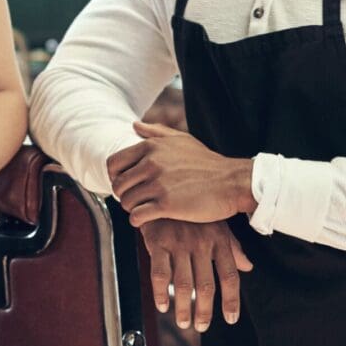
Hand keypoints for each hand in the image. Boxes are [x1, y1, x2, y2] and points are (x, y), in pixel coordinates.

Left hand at [108, 121, 256, 226]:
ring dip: (131, 208)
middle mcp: (151, 163)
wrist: (231, 182)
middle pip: (118, 185)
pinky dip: (138, 220)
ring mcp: (159, 184)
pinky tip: (147, 219)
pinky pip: (137, 216)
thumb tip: (134, 125)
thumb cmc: (207, 162)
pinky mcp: (167, 205)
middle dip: (123, 195)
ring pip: (126, 201)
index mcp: (151, 146)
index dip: (115, 176)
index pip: (113, 163)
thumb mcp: (182, 139)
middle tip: (135, 200)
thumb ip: (156, 132)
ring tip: (143, 209)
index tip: (126, 184)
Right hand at [140, 219, 251, 331]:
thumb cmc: (191, 211)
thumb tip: (248, 267)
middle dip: (205, 311)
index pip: (230, 276)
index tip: (231, 319)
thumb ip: (232, 247)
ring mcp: (179, 243)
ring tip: (183, 322)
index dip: (232, 300)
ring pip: (184, 284)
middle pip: (207, 286)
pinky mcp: (158, 242)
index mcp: (219, 239)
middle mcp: (201, 242)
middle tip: (201, 326)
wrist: (162, 190)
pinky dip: (161, 294)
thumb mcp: (216, 224)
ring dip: (184, 308)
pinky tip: (162, 306)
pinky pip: (160, 274)